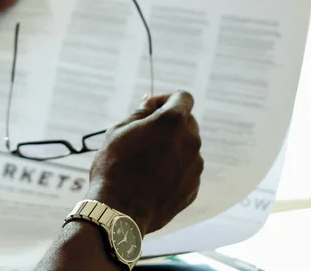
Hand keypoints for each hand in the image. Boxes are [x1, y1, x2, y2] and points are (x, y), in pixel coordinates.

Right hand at [87, 91, 202, 234]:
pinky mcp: (193, 187)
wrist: (119, 211)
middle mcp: (191, 141)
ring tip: (145, 161)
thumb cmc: (115, 166)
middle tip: (145, 134)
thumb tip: (150, 102)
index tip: (151, 109)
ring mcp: (195, 166)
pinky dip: (173, 168)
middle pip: (187, 121)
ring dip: (172, 146)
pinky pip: (186, 169)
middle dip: (169, 122)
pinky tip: (152, 179)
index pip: (184, 97)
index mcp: (173, 121)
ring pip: (187, 147)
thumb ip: (141, 112)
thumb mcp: (120, 130)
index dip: (166, 99)